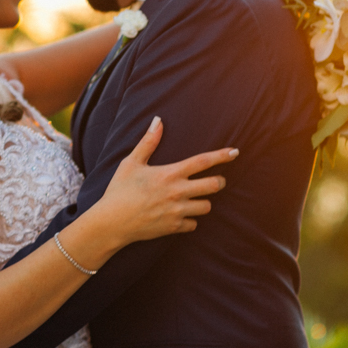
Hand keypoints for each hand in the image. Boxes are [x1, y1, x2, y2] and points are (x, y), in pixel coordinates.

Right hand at [91, 117, 237, 244]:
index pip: (202, 161)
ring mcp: (177, 211)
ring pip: (207, 207)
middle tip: (216, 181)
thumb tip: (158, 120)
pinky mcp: (174, 227)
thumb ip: (148, 142)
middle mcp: (178, 192)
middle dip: (219, 182)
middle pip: (214, 186)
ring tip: (194, 199)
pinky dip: (190, 220)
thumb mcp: (131, 163)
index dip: (221, 156)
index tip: (235, 152)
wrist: (111, 223)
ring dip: (204, 202)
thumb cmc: (119, 190)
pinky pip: (194, 224)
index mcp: (170, 173)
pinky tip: (180, 215)